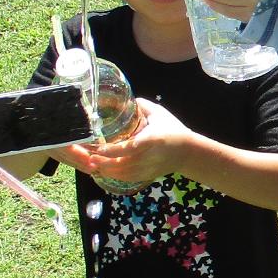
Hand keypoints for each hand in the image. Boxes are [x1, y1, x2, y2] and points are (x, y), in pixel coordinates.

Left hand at [60, 98, 192, 187]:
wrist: (188, 152)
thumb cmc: (173, 129)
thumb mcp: (159, 113)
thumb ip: (141, 106)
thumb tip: (123, 99)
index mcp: (153, 139)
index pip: (131, 147)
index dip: (114, 150)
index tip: (100, 149)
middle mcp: (150, 156)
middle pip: (124, 163)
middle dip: (104, 163)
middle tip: (89, 157)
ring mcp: (149, 168)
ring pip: (124, 173)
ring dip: (106, 170)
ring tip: (92, 164)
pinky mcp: (148, 176)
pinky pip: (128, 178)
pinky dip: (114, 176)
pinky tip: (103, 171)